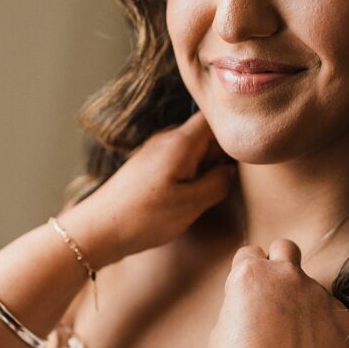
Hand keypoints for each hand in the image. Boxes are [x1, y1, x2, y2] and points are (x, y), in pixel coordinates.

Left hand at [60, 112, 235, 265]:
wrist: (98, 229)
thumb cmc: (142, 217)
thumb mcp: (190, 204)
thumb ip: (218, 183)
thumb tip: (232, 171)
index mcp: (180, 142)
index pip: (214, 118)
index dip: (234, 127)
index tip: (250, 144)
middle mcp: (166, 140)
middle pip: (205, 133)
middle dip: (224, 150)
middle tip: (241, 174)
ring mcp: (155, 153)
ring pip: (193, 149)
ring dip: (208, 164)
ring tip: (219, 186)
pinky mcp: (148, 168)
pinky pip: (179, 162)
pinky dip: (192, 173)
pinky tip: (195, 193)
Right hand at [208, 240, 348, 347]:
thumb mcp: (221, 332)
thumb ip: (238, 303)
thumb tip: (251, 299)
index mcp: (250, 275)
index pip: (249, 253)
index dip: (246, 273)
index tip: (248, 293)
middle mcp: (286, 275)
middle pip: (285, 248)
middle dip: (279, 263)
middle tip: (274, 294)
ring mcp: (318, 293)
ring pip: (309, 283)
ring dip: (301, 299)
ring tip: (292, 338)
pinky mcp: (342, 315)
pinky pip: (329, 309)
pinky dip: (321, 322)